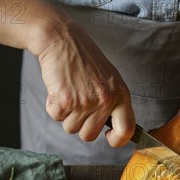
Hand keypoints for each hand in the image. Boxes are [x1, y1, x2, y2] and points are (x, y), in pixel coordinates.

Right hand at [0, 0, 134, 145]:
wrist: (62, 39)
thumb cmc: (84, 59)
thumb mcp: (109, 78)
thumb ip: (113, 102)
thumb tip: (115, 131)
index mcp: (120, 94)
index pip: (127, 130)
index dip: (117, 140)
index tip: (108, 137)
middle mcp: (106, 100)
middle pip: (90, 135)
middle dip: (81, 124)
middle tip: (78, 104)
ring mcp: (86, 102)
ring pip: (71, 128)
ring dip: (66, 114)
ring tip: (69, 91)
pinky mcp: (65, 100)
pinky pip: (56, 117)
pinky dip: (52, 106)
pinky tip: (59, 88)